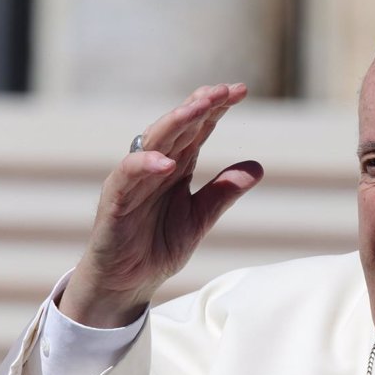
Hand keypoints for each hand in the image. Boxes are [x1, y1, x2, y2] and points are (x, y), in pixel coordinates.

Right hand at [59, 84, 263, 326]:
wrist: (127, 284)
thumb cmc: (157, 247)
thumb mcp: (200, 218)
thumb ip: (224, 192)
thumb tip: (259, 166)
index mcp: (174, 167)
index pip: (196, 129)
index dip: (215, 109)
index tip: (240, 91)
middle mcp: (153, 167)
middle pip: (177, 127)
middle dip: (200, 106)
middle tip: (225, 90)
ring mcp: (132, 182)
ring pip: (153, 142)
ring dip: (176, 123)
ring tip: (200, 107)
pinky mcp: (115, 203)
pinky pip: (127, 178)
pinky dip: (144, 165)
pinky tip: (167, 161)